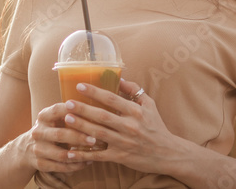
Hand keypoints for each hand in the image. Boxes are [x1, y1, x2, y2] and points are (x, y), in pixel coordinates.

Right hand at [24, 101, 96, 174]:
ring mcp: (38, 149)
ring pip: (61, 155)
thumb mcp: (55, 117)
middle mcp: (38, 132)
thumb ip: (70, 113)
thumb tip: (95, 110)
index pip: (58, 110)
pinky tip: (86, 162)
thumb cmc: (51, 128)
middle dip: (79, 137)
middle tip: (94, 139)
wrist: (27, 148)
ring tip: (93, 154)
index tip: (89, 113)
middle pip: (60, 134)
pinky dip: (75, 166)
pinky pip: (60, 167)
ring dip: (79, 155)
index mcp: (43, 116)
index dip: (73, 110)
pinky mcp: (40, 164)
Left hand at [60, 78, 185, 174]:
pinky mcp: (121, 156)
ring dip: (82, 126)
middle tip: (67, 103)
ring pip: (99, 134)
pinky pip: (100, 155)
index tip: (80, 86)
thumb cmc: (157, 127)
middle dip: (83, 109)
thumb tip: (119, 78)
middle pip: (102, 116)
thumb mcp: (150, 105)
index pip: (112, 99)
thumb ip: (135, 91)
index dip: (95, 92)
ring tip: (67, 119)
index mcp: (135, 111)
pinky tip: (72, 151)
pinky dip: (85, 154)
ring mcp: (124, 142)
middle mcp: (129, 126)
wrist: (168, 153)